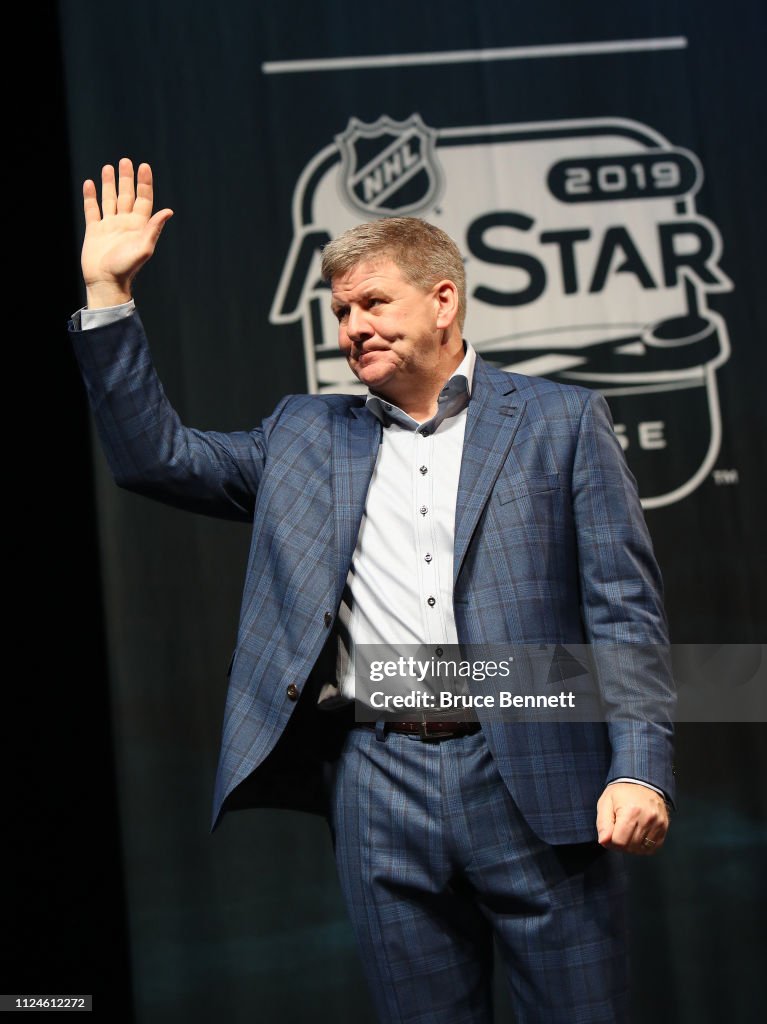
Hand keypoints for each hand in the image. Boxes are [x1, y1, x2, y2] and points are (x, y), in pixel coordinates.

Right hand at [81, 158, 172, 307]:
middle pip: (126, 195)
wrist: (106, 283)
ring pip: (109, 199)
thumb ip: (154, 228)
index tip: (144, 166)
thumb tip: (168, 211)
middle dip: (126, 178)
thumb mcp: (144, 248)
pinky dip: (91, 197)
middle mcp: (125, 223)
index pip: (143, 199)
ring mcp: (109, 226)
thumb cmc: (126, 268)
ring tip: (108, 168)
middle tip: (126, 161)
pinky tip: (90, 184)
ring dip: (109, 184)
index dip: (144, 183)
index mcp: (138, 226)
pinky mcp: (94, 231)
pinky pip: (92, 210)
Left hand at [596, 782, 668, 854]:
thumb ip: (603, 824)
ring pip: (642, 849)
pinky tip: (638, 836)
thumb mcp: (606, 802)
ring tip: (627, 833)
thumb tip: (604, 842)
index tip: (610, 835)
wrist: (642, 781)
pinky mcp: (664, 827)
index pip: (619, 842)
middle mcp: (647, 818)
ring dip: (632, 846)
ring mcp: (658, 823)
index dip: (611, 842)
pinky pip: (653, 847)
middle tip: (617, 833)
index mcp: (631, 811)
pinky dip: (644, 846)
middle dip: (621, 844)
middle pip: (631, 847)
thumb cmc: (622, 792)